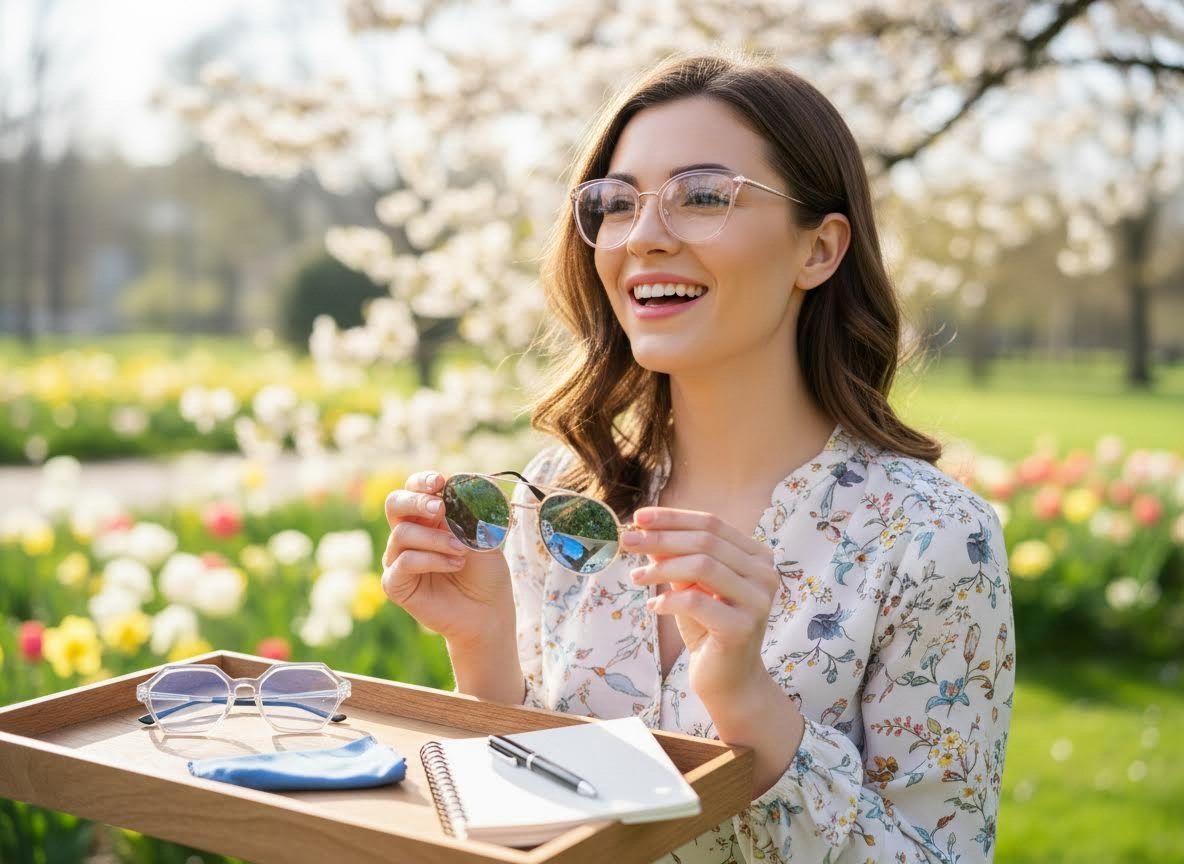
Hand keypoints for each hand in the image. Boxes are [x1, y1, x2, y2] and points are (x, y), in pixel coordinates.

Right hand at [381, 471, 514, 647]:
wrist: (489, 612)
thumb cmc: (486, 572)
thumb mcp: (483, 536)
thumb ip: (465, 515)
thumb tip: (453, 493)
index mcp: (428, 518)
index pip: (414, 489)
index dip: (422, 481)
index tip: (440, 482)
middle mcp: (409, 534)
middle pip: (395, 504)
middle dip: (416, 500)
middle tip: (441, 507)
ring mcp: (398, 559)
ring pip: (402, 533)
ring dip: (436, 539)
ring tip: (462, 551)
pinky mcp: (395, 583)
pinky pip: (405, 561)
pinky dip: (432, 559)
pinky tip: (455, 565)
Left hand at [620, 507, 778, 707]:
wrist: (729, 681)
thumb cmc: (708, 629)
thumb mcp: (688, 586)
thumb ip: (674, 557)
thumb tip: (644, 529)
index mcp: (757, 557)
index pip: (712, 524)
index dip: (673, 518)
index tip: (638, 517)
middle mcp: (765, 575)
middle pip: (706, 541)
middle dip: (661, 538)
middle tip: (628, 541)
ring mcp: (757, 601)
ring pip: (703, 566)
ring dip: (662, 568)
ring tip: (636, 577)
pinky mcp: (742, 627)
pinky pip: (696, 602)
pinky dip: (669, 601)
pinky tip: (653, 607)